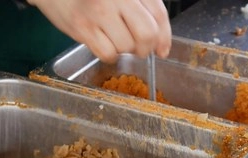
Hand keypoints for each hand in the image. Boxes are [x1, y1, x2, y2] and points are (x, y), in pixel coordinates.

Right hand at [30, 0, 172, 62]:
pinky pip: (108, 54)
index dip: (164, 37)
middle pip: (146, 34)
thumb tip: (161, 47)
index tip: (162, 49)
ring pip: (127, 46)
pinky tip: (103, 42)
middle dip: (145, 48)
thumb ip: (145, 11)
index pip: (158, 14)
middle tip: (137, 47)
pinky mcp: (83, 27)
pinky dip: (109, 55)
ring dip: (124, 49)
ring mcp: (99, 12)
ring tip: (112, 37)